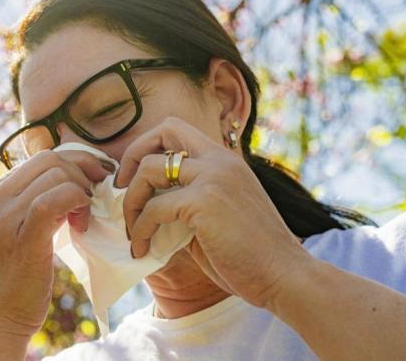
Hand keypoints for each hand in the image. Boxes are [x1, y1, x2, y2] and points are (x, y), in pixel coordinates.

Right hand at [0, 150, 109, 339]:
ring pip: (55, 174)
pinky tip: (81, 223)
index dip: (72, 165)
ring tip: (84, 218)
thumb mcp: (11, 233)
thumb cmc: (10, 282)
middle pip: (48, 159)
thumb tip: (68, 181)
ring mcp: (0, 216)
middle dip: (82, 171)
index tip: (92, 181)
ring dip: (82, 190)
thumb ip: (28, 205)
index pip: (37, 159)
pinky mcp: (20, 236)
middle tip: (96, 195)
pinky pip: (56, 198)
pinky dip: (78, 201)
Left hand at [115, 116, 310, 307]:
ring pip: (149, 169)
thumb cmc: (250, 255)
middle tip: (121, 192)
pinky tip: (143, 249)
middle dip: (132, 158)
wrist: (284, 276)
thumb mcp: (215, 216)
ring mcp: (213, 177)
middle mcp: (219, 160)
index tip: (133, 180)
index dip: (147, 147)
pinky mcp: (205, 201)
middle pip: (162, 130)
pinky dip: (140, 229)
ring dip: (130, 201)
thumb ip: (185, 202)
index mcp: (224, 160)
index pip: (176, 129)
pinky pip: (154, 207)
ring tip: (132, 230)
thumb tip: (146, 207)